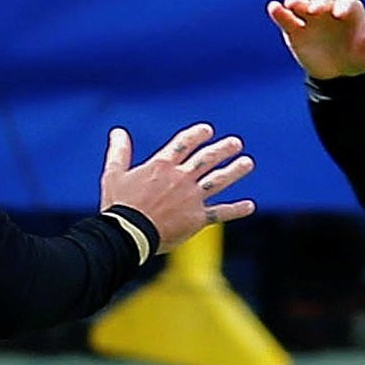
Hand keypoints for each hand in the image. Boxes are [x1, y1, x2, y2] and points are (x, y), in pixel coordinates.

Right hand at [99, 123, 255, 251]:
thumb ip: (119, 152)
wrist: (129, 234)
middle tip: (236, 144)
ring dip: (234, 171)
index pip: (184, 144)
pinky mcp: (197, 218)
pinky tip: (250, 206)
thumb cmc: (118, 206)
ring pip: (218, 181)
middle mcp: (181, 178)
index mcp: (162, 165)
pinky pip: (220, 213)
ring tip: (248, 163)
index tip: (208, 130)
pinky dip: (236, 210)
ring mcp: (191, 198)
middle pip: (207, 159)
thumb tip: (118, 132)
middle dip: (223, 150)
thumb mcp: (113, 175)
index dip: (197, 135)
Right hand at [267, 0, 364, 79]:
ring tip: (291, 5)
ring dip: (297, 3)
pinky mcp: (295, 30)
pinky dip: (279, 12)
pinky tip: (274, 8)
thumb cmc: (358, 59)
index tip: (339, 14)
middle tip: (315, 10)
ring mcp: (310, 18)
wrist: (339, 76)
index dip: (343, 5)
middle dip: (319, 2)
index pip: (347, 1)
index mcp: (349, 11)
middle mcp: (329, 10)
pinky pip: (286, 18)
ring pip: (303, 5)